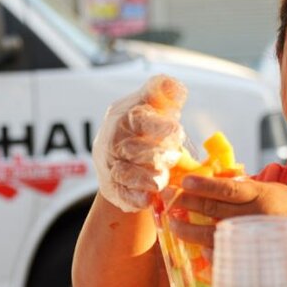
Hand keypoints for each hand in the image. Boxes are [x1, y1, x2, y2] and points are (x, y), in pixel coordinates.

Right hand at [91, 76, 186, 211]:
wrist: (122, 153)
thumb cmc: (145, 125)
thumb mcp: (154, 104)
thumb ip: (164, 93)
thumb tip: (174, 87)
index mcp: (122, 117)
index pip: (137, 119)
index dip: (158, 126)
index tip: (177, 130)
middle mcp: (112, 141)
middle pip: (132, 149)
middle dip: (157, 154)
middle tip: (174, 156)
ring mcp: (109, 165)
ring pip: (125, 174)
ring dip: (148, 178)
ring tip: (163, 178)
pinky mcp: (111, 188)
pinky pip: (121, 195)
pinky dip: (136, 198)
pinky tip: (150, 199)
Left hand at [168, 175, 286, 248]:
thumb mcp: (279, 193)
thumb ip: (251, 191)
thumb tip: (221, 186)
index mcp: (262, 196)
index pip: (225, 189)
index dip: (201, 185)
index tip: (183, 181)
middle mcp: (254, 216)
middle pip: (212, 209)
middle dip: (186, 203)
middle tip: (166, 199)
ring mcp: (253, 239)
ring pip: (212, 233)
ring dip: (188, 229)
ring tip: (172, 224)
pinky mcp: (254, 258)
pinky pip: (226, 257)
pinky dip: (208, 254)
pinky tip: (194, 251)